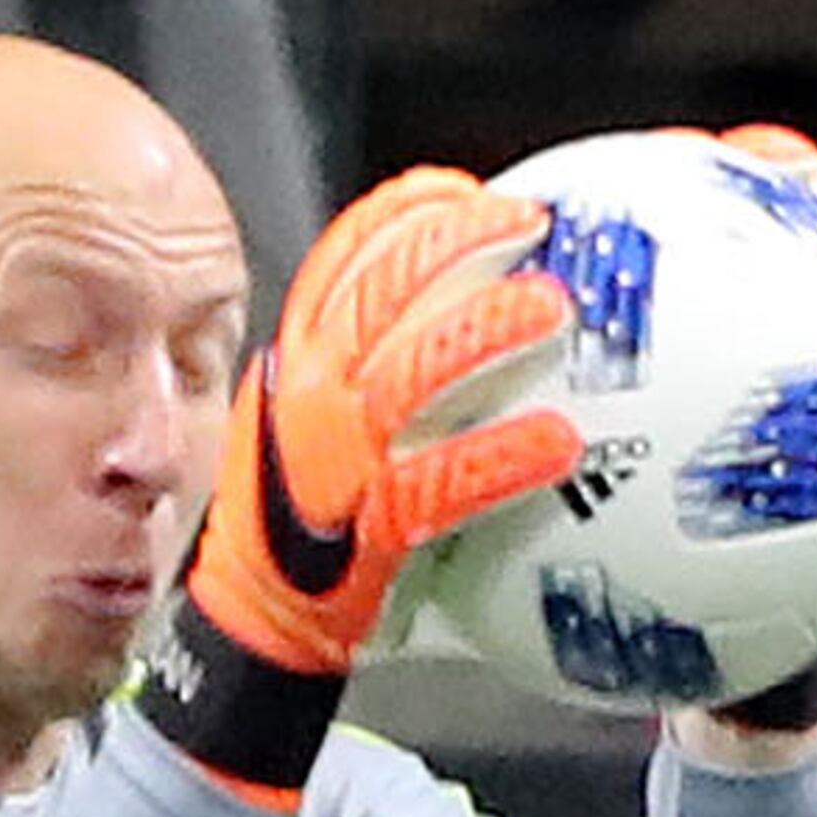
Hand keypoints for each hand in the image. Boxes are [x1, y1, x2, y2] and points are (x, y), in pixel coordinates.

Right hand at [136, 168, 577, 802]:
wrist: (257, 625)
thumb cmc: (301, 526)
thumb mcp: (311, 427)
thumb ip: (362, 373)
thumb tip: (440, 327)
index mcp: (298, 361)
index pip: (346, 257)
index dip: (407, 212)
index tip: (467, 191)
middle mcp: (310, 395)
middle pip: (382, 288)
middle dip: (457, 241)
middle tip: (531, 224)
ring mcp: (336, 459)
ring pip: (413, 370)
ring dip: (486, 331)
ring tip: (554, 308)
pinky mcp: (369, 526)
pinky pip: (443, 483)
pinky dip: (501, 459)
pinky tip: (559, 444)